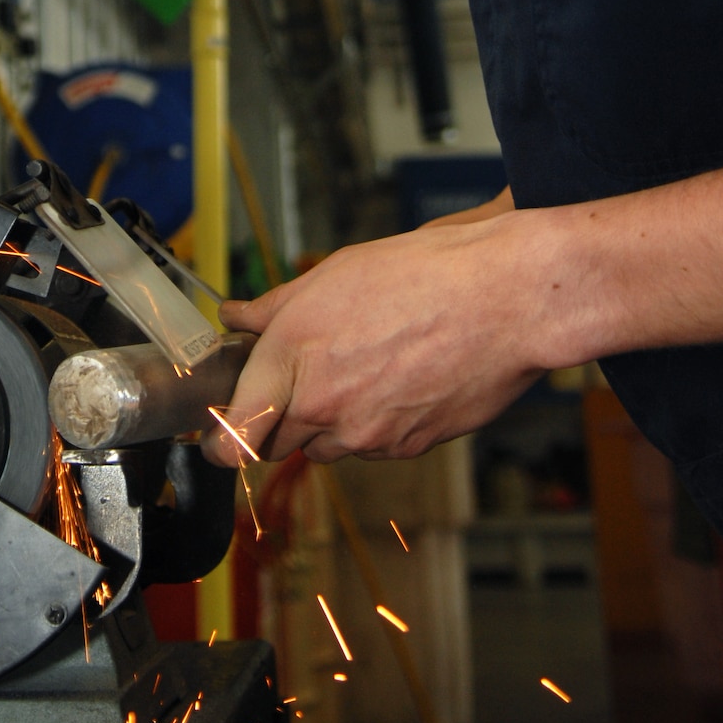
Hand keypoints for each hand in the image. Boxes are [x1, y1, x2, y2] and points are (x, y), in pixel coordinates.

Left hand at [203, 213, 545, 467]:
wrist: (507, 299)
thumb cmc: (427, 275)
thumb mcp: (335, 274)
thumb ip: (275, 306)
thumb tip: (236, 316)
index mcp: (294, 355)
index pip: (235, 432)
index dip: (220, 440)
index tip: (216, 436)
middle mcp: (324, 404)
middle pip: (277, 441)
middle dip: (280, 416)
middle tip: (303, 378)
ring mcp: (369, 434)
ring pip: (327, 445)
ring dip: (331, 420)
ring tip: (365, 367)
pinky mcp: (409, 448)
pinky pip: (374, 447)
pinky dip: (376, 423)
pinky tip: (399, 378)